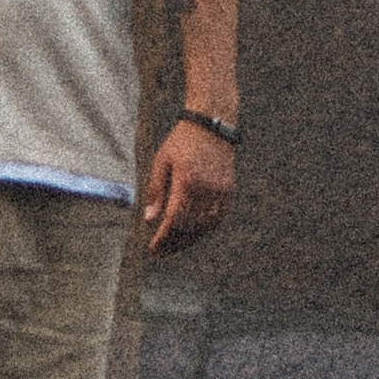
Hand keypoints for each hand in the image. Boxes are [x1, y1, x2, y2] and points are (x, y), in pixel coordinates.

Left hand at [142, 117, 235, 253]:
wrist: (211, 125)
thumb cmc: (181, 141)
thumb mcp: (161, 161)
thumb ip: (155, 190)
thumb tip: (149, 218)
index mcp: (187, 181)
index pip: (174, 219)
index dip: (163, 238)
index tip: (153, 249)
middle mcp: (206, 189)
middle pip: (189, 227)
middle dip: (174, 243)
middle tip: (160, 253)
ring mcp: (220, 191)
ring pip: (205, 226)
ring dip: (189, 240)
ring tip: (174, 246)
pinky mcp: (228, 191)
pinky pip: (217, 218)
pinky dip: (204, 230)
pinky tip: (192, 234)